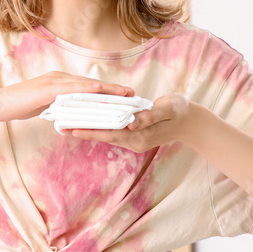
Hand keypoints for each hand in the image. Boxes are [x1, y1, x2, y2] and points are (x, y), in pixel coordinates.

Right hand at [0, 71, 135, 122]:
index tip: (124, 97)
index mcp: (60, 83)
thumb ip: (58, 109)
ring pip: (86, 85)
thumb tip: (69, 116)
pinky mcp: (48, 88)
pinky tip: (101, 92)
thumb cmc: (18, 106)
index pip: (88, 88)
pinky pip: (72, 89)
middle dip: (114, 90)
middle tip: (134, 94)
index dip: (107, 92)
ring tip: (125, 94)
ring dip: (107, 89)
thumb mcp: (43, 108)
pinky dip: (87, 90)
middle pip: (92, 84)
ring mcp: (54, 82)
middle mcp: (60, 79)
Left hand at [61, 93, 192, 151]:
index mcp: (139, 136)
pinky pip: (113, 132)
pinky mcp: (133, 136)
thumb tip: (131, 123)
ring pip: (106, 134)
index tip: (72, 129)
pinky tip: (88, 122)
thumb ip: (149, 116)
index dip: (90, 130)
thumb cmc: (179, 111)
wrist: (191, 121)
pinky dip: (100, 127)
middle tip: (61, 126)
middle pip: (103, 136)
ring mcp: (133, 140)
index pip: (110, 133)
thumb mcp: (167, 109)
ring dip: (89, 130)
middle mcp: (133, 142)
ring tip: (68, 125)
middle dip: (83, 131)